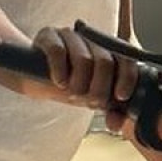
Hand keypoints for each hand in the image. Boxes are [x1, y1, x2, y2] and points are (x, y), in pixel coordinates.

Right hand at [23, 23, 139, 110]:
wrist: (34, 77)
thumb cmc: (69, 86)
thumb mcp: (92, 98)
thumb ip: (108, 111)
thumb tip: (115, 125)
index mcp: (108, 51)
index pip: (126, 59)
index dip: (127, 79)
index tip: (120, 96)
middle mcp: (92, 40)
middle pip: (105, 62)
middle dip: (98, 89)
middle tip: (88, 100)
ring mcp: (70, 35)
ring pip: (83, 58)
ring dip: (78, 84)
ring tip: (71, 93)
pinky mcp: (48, 35)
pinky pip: (58, 51)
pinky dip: (59, 71)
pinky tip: (58, 82)